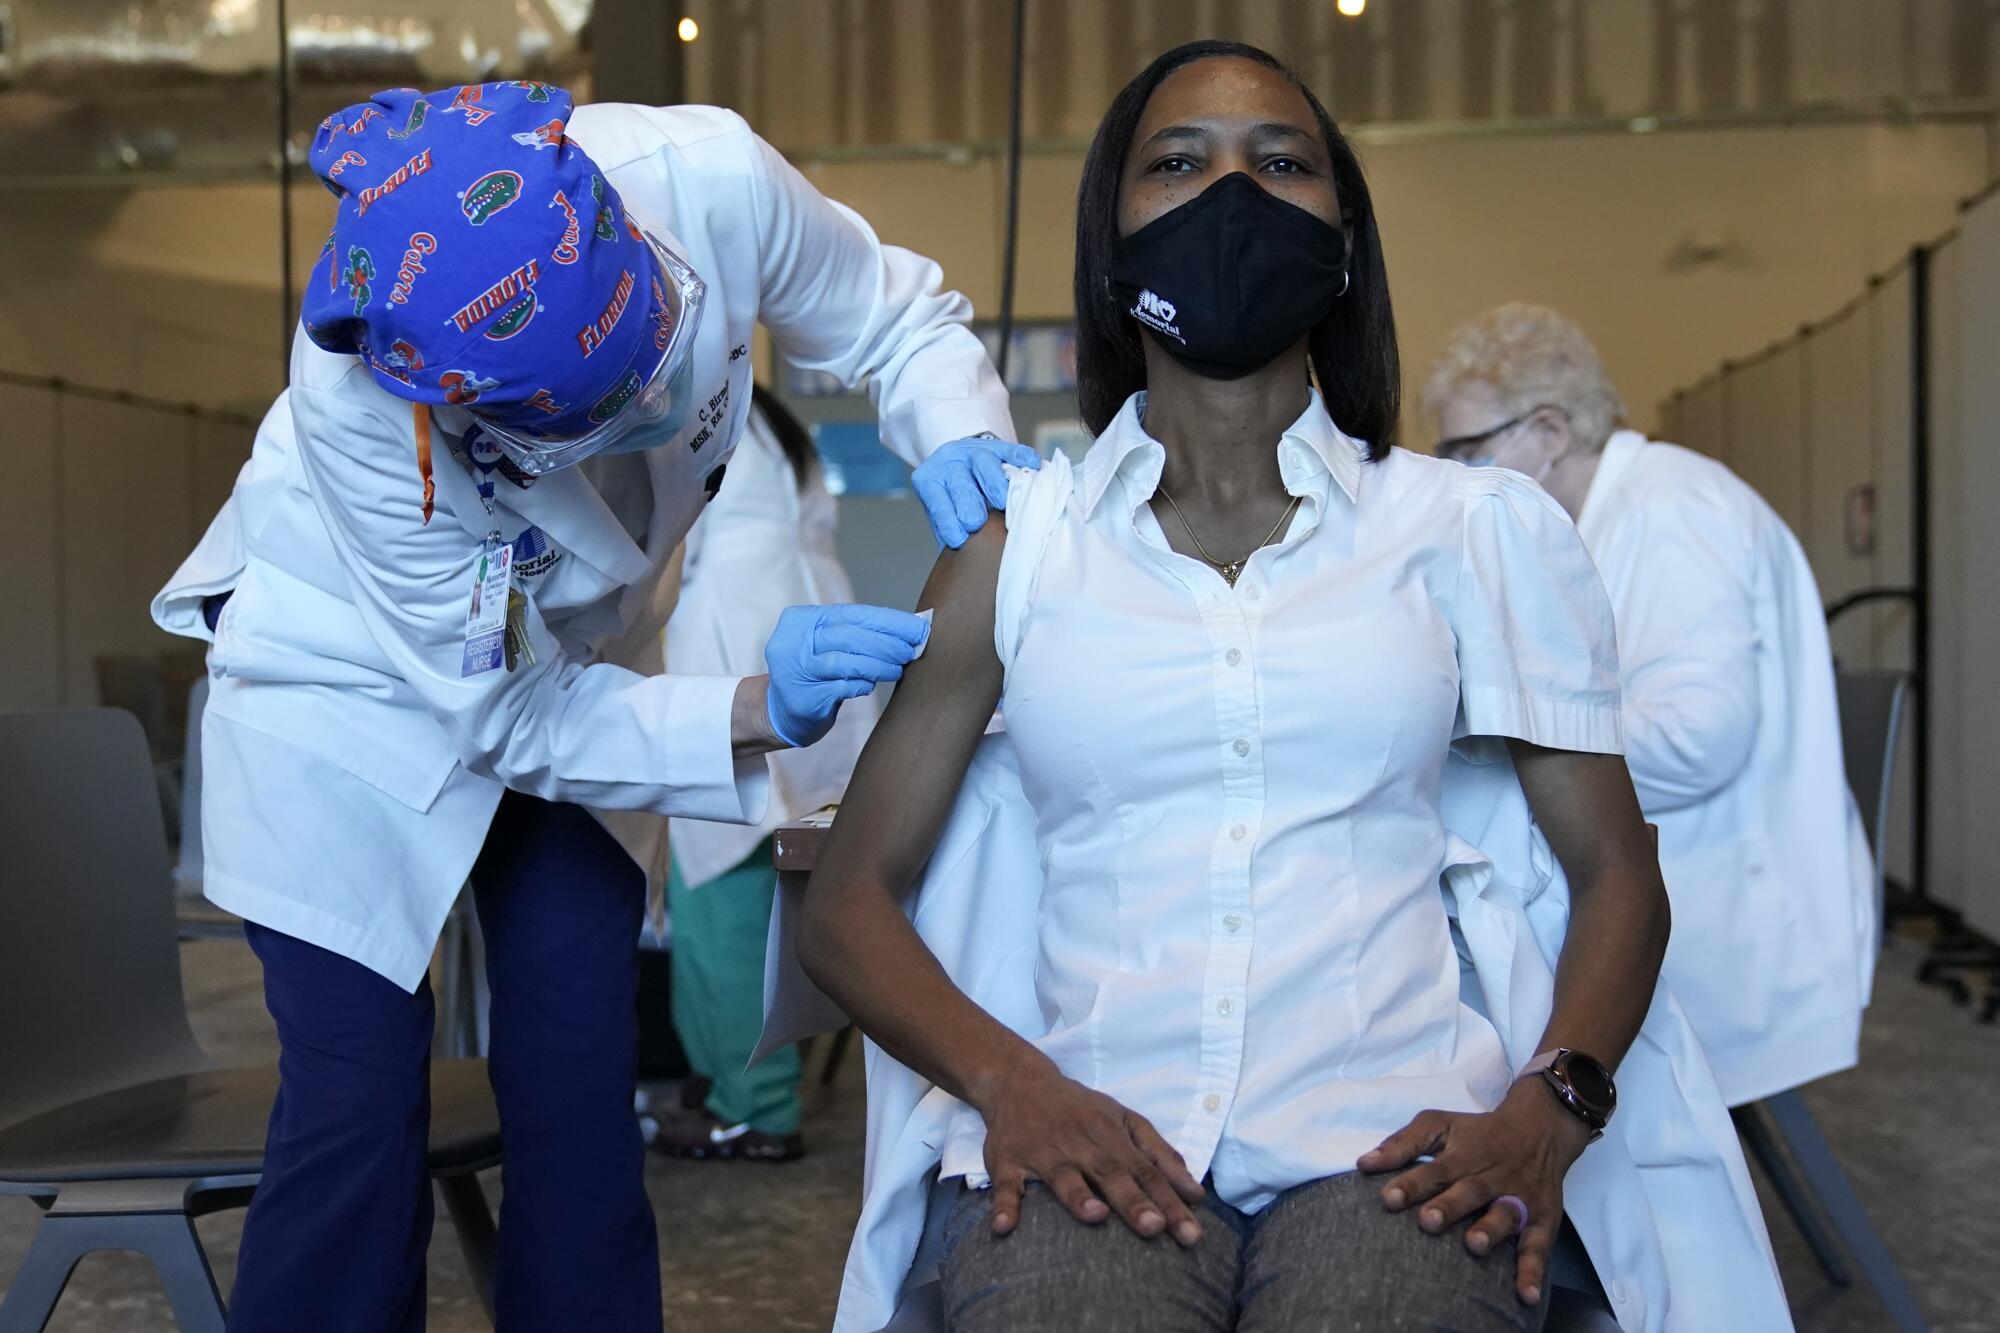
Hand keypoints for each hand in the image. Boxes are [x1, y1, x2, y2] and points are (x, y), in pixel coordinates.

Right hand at [762, 604, 928, 747]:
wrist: (780, 711)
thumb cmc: (815, 671)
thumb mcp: (828, 643)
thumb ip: (858, 633)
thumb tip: (910, 629)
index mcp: (802, 619)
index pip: (853, 614)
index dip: (889, 621)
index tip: (918, 628)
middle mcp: (794, 641)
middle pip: (851, 636)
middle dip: (888, 643)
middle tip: (913, 650)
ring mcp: (797, 670)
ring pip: (847, 662)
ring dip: (880, 665)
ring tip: (899, 669)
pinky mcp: (804, 698)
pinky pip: (842, 688)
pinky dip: (862, 685)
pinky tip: (872, 685)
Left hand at [912, 436, 1041, 548]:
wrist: (955, 466)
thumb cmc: (951, 503)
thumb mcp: (943, 516)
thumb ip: (951, 533)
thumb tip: (967, 563)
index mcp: (930, 482)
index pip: (937, 501)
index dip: (946, 521)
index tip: (958, 539)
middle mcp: (949, 464)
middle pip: (959, 481)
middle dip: (968, 503)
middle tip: (977, 522)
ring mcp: (972, 451)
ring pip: (983, 462)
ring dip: (995, 482)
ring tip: (1004, 501)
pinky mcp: (995, 446)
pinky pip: (1009, 449)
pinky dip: (1020, 456)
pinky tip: (1032, 464)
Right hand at [972, 1051, 1205, 1246]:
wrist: (1019, 1080)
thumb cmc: (1081, 1109)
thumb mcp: (1125, 1119)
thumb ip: (1159, 1152)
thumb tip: (1194, 1190)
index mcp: (1111, 1135)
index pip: (1146, 1171)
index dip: (1169, 1199)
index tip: (1191, 1230)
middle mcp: (1080, 1143)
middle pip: (1111, 1173)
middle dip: (1134, 1201)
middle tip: (1156, 1228)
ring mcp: (1043, 1152)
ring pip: (1062, 1176)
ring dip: (1077, 1196)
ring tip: (1096, 1216)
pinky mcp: (1008, 1162)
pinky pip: (1005, 1185)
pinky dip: (1004, 1205)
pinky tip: (1005, 1228)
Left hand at [1357, 1077, 1594, 1306]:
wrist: (1540, 1128)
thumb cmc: (1477, 1132)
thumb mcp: (1440, 1125)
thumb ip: (1402, 1144)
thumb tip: (1362, 1164)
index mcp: (1463, 1155)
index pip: (1434, 1170)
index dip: (1412, 1184)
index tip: (1388, 1198)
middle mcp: (1491, 1177)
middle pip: (1469, 1191)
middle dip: (1449, 1207)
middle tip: (1427, 1221)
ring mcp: (1518, 1199)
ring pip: (1504, 1215)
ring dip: (1490, 1230)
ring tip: (1473, 1246)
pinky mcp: (1542, 1220)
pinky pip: (1539, 1247)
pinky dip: (1533, 1271)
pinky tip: (1525, 1295)